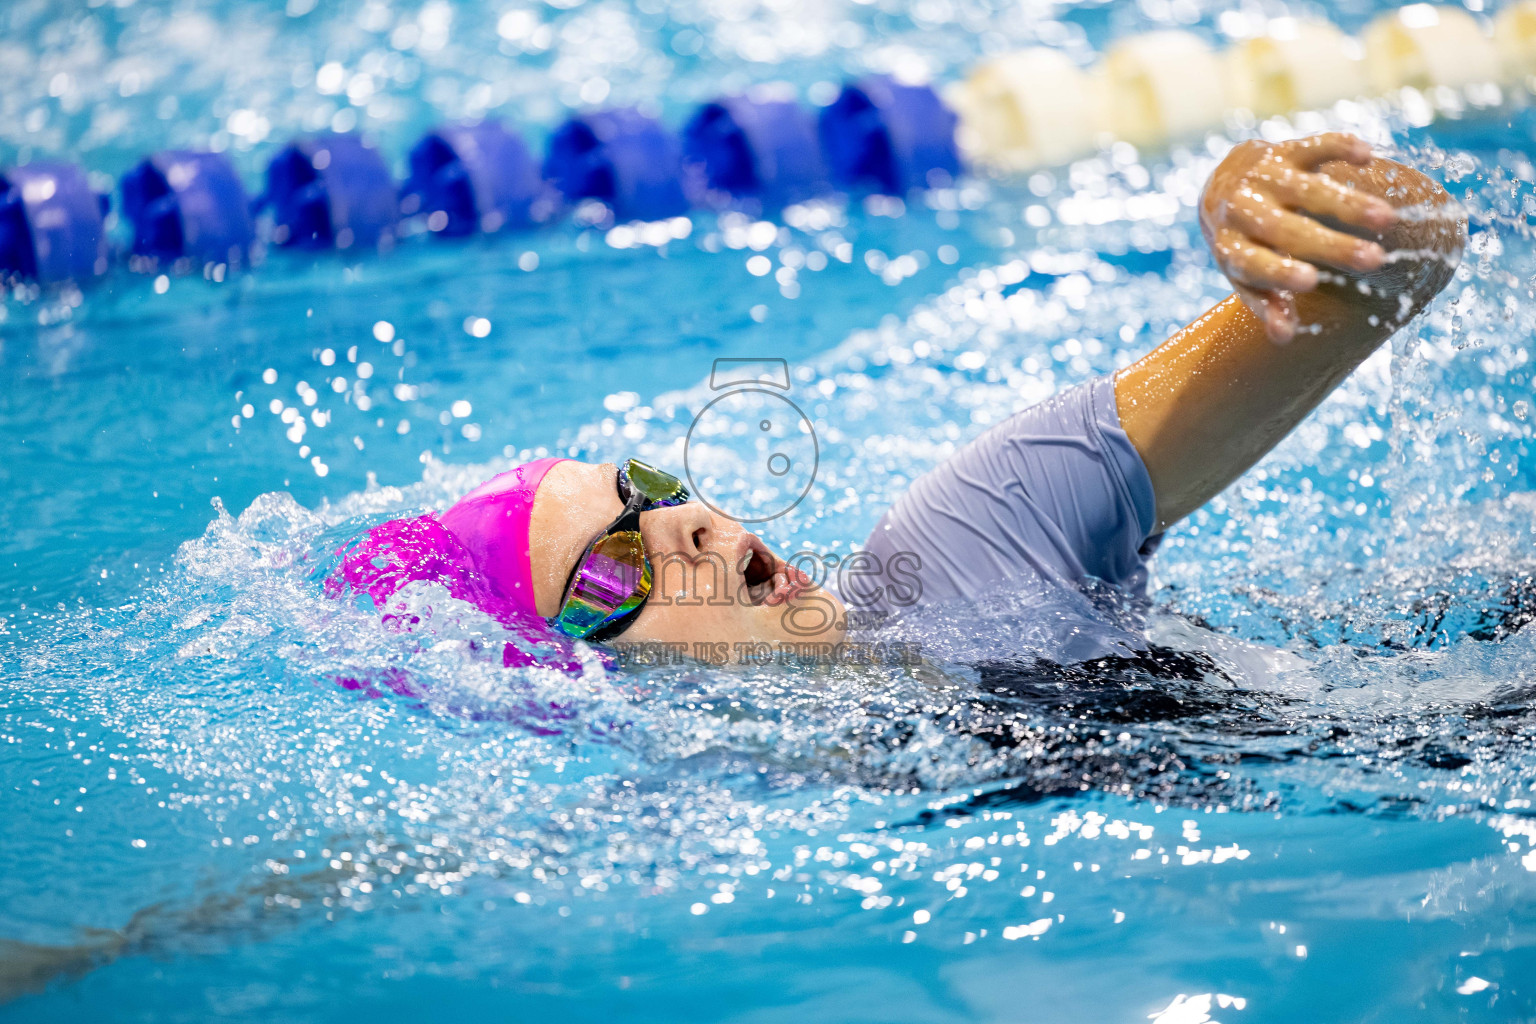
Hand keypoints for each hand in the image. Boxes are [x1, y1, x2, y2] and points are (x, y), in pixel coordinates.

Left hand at [1200, 133, 1398, 341]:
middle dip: (1331, 245)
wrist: (1218, 188)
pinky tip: (1368, 156)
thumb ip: (1266, 302)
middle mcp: (1243, 209)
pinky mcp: (1284, 150)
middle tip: (1374, 260)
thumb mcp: (1245, 276)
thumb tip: (1284, 336)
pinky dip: (1339, 146)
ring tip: (1388, 218)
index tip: (1311, 282)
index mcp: (1231, 246)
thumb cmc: (1243, 244)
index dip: (1278, 272)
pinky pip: (1314, 145)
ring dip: (1348, 203)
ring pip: (1307, 189)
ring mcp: (1263, 177)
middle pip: (1287, 229)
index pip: (1252, 261)